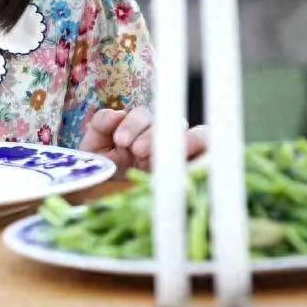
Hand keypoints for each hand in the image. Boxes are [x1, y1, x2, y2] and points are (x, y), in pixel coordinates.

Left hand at [81, 105, 207, 173]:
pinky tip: (189, 171)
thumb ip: (101, 123)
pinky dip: (205, 161)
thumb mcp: (95, 144)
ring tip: (161, 160)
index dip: (134, 124)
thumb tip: (117, 114)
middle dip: (154, 135)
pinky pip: (211, 160)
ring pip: (201, 135)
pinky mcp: (196, 171)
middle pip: (173, 123)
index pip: (145, 115)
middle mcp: (166, 135)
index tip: (120, 141)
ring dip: (185, 143)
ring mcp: (184, 153)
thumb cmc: (105, 165)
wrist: (108, 193)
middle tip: (137, 151)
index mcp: (142, 126)